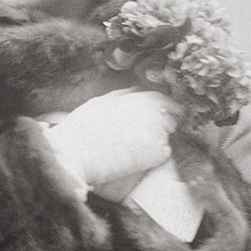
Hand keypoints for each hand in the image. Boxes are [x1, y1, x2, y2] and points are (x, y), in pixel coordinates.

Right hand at [47, 89, 179, 191]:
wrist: (77, 152)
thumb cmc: (85, 126)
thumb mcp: (105, 100)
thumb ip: (128, 95)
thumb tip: (140, 91)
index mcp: (147, 97)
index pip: (170, 103)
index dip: (160, 112)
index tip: (147, 122)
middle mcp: (159, 111)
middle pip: (173, 119)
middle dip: (161, 126)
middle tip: (137, 137)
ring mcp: (161, 132)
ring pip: (168, 137)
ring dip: (156, 141)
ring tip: (130, 147)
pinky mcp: (159, 153)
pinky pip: (163, 155)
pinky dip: (152, 158)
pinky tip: (131, 158)